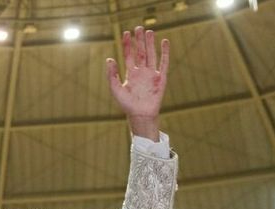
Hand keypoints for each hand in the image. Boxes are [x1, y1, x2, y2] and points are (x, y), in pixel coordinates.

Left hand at [107, 26, 169, 140]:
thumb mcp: (115, 89)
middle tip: (138, 28)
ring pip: (151, 54)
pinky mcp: (161, 78)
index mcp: (131, 74)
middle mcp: (141, 72)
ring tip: (149, 31)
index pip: (129, 55)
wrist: (140, 114)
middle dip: (139, 40)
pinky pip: (163, 62)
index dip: (127, 44)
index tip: (126, 33)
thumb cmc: (127, 104)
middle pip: (140, 52)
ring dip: (150, 43)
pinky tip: (164, 42)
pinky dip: (164, 52)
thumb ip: (112, 74)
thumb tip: (109, 59)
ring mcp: (152, 74)